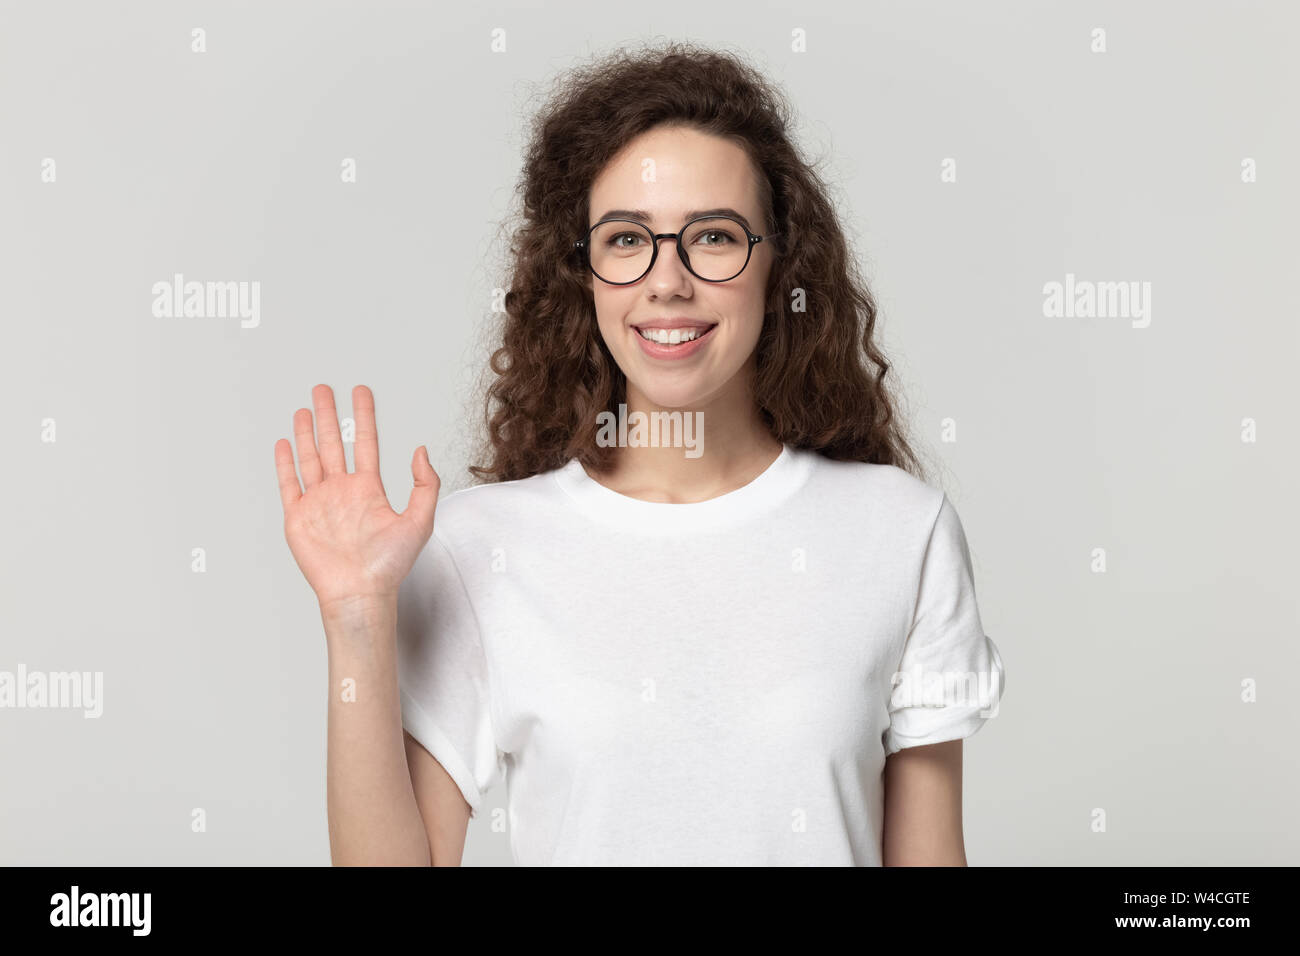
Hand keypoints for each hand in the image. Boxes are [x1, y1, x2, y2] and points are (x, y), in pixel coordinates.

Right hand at [274, 384, 438, 612]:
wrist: (360, 593)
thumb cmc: (390, 565)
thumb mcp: (420, 521)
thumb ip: (424, 485)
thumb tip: (421, 450)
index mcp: (369, 489)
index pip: (365, 442)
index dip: (363, 416)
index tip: (361, 391)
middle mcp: (342, 491)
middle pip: (333, 443)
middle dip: (329, 415)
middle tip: (323, 388)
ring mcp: (319, 503)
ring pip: (310, 458)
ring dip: (306, 433)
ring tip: (305, 408)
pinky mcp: (298, 518)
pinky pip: (289, 484)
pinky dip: (285, 463)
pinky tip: (285, 443)